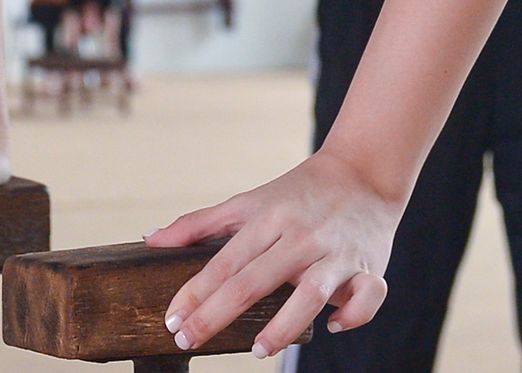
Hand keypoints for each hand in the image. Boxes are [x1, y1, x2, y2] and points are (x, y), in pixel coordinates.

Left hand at [144, 148, 396, 357]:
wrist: (364, 171)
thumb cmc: (298, 192)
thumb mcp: (248, 201)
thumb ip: (200, 224)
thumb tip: (151, 240)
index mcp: (269, 218)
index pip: (225, 262)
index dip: (195, 293)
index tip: (172, 319)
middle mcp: (301, 236)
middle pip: (255, 280)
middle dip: (217, 314)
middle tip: (188, 339)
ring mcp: (336, 253)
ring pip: (310, 294)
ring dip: (283, 327)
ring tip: (258, 350)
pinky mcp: (370, 267)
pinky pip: (368, 297)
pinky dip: (353, 315)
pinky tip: (332, 326)